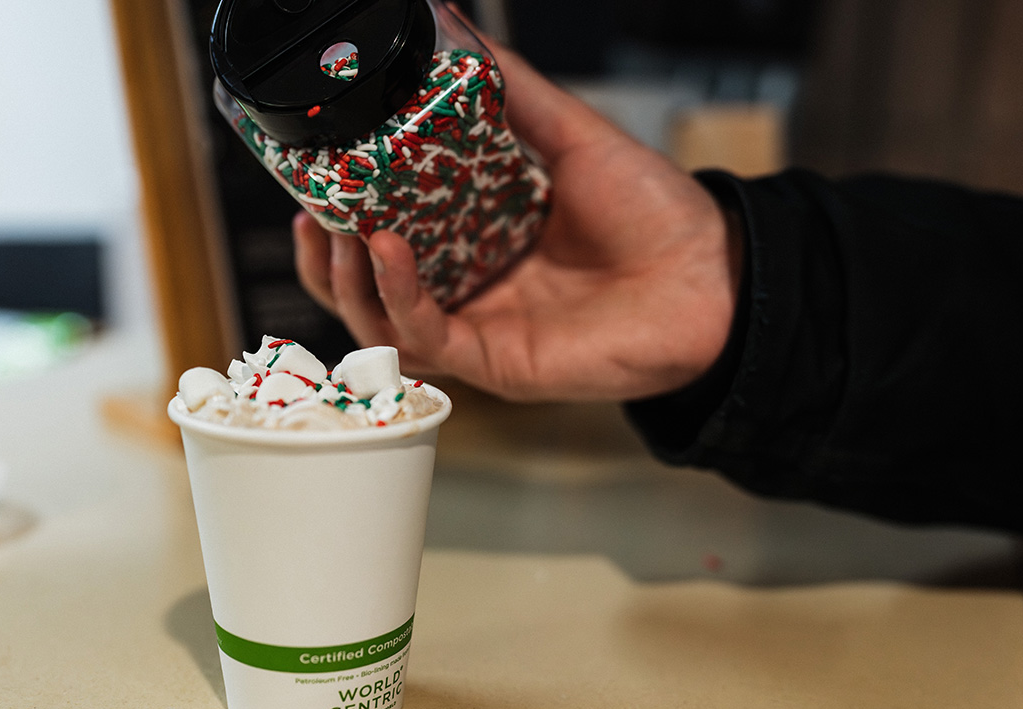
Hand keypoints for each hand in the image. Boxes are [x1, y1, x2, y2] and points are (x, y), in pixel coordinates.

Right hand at [294, 40, 739, 401]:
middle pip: (367, 285)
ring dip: (345, 278)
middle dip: (326, 252)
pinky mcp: (495, 361)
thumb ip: (508, 88)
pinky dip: (396, 297)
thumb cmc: (655, 212)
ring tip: (334, 228)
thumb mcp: (571, 135)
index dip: (343, 207)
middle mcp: (471, 284)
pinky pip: (425, 337)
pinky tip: (385, 251)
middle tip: (310, 207)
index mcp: (478, 235)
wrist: (712, 274)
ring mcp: (480, 326)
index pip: (387, 228)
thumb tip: (454, 23)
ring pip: (380, 321)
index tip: (315, 168)